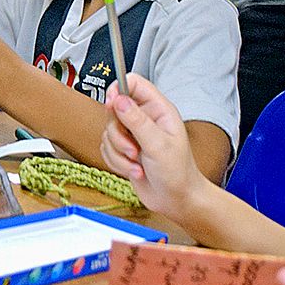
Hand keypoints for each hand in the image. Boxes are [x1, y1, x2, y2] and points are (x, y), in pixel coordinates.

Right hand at [98, 74, 212, 218]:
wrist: (177, 200)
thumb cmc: (178, 173)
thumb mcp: (158, 145)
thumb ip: (137, 121)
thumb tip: (118, 99)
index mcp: (158, 110)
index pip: (133, 83)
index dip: (118, 89)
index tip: (111, 105)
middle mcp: (144, 119)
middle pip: (114, 109)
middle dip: (118, 134)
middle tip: (134, 148)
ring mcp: (133, 135)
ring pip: (107, 132)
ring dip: (119, 153)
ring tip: (137, 163)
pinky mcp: (124, 150)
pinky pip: (106, 149)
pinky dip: (116, 163)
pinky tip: (134, 171)